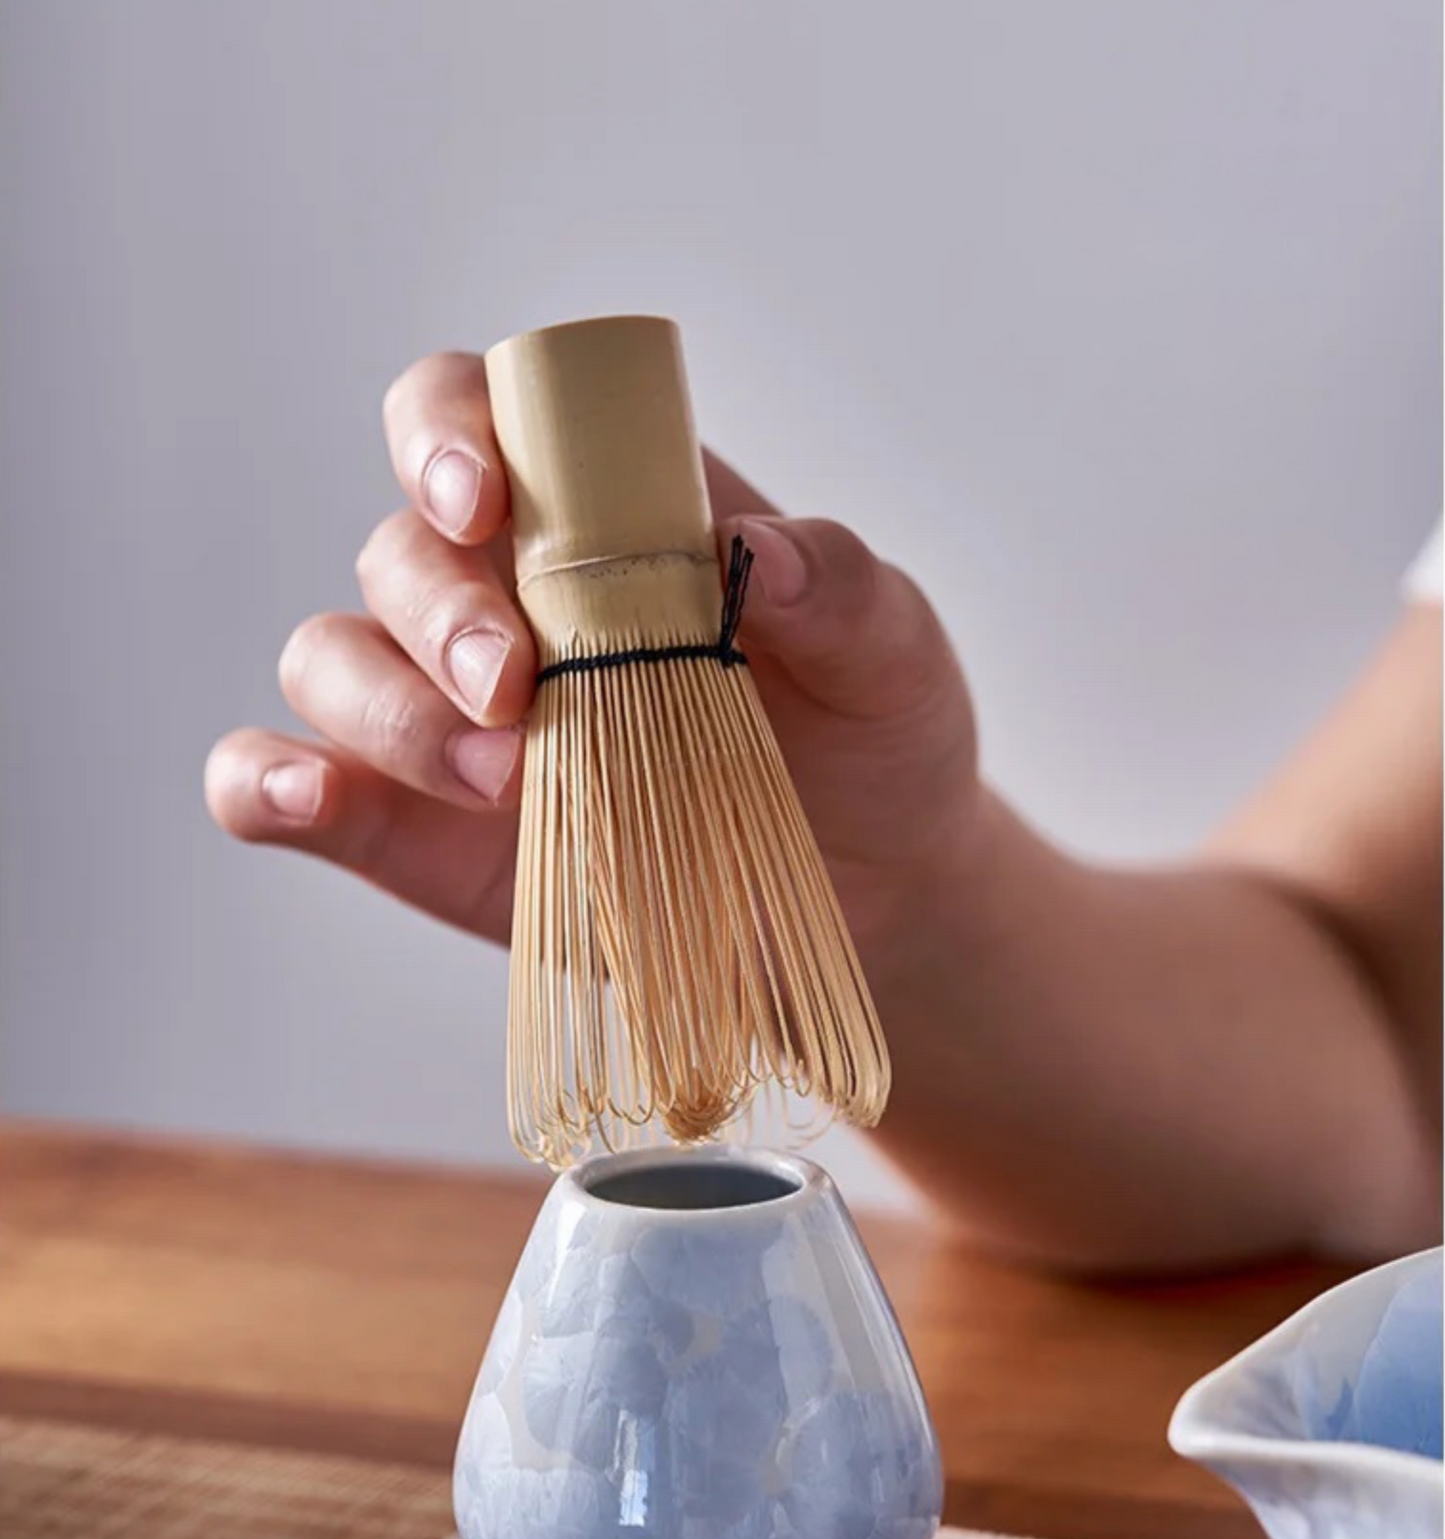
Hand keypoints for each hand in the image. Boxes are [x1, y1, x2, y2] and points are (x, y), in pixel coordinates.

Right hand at [205, 352, 978, 987]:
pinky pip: (285, 786)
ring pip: (332, 661)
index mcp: (591, 513)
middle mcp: (496, 599)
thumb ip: (842, 588)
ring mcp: (445, 717)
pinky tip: (305, 799)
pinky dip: (268, 785)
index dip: (444, 434)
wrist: (871, 887)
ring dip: (388, 711)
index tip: (486, 502)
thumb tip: (759, 554)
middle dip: (438, 610)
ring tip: (505, 784)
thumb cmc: (871, 738)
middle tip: (521, 688)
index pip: (467, 417)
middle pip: (395, 553)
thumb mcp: (893, 653)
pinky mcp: (415, 831)